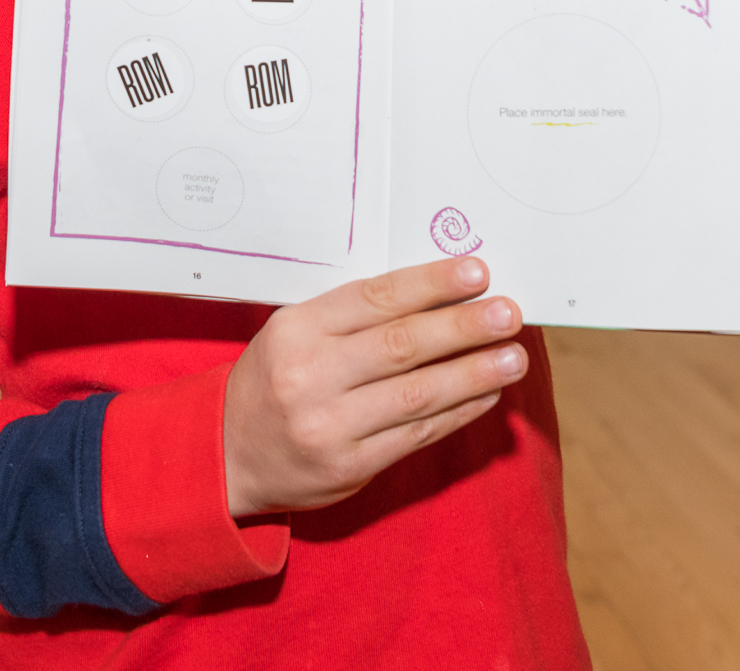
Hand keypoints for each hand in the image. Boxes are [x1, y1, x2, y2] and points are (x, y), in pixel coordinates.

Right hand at [222, 257, 526, 517]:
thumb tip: (436, 296)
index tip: (476, 273)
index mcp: (296, 330)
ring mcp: (330, 425)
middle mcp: (310, 376)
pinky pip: (415, 436)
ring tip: (512, 357)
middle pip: (402, 345)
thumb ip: (351, 317)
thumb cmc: (271, 380)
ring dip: (473, 373)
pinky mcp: (349, 467)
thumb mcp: (293, 333)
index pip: (374, 299)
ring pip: (416, 394)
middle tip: (508, 314)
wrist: (226, 453)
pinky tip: (486, 394)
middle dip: (463, 328)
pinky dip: (456, 413)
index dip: (430, 285)